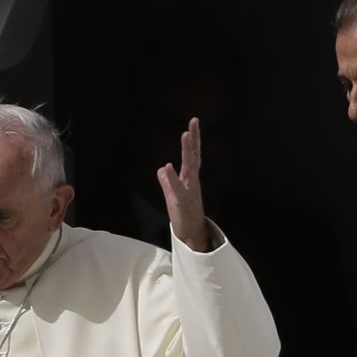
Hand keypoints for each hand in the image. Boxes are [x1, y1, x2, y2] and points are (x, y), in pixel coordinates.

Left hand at [156, 117, 211, 251]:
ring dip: (188, 151)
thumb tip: (162, 168)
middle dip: (194, 139)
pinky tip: (167, 166)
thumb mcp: (173, 195)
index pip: (192, 156)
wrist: (191, 234)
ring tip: (186, 134)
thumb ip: (167, 181)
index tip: (193, 124)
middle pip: (194, 156)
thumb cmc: (183, 215)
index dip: (193, 140)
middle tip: (194, 121)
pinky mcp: (184, 202)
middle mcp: (192, 181)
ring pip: (190, 167)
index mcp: (190, 179)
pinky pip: (178, 188)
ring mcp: (190, 190)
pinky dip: (172, 178)